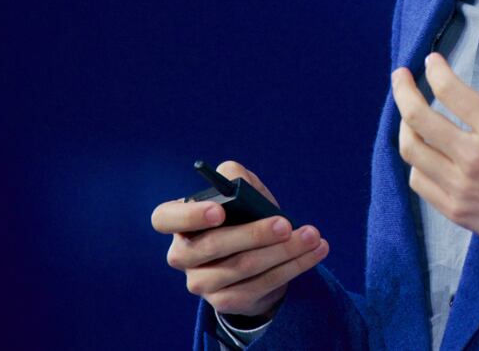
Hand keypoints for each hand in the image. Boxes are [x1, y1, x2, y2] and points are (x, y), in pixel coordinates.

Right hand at [151, 160, 328, 317]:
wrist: (259, 260)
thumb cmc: (245, 218)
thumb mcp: (243, 195)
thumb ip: (237, 180)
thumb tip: (233, 176)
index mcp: (179, 223)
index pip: (164, 218)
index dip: (189, 215)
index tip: (219, 211)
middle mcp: (183, 255)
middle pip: (211, 247)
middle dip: (253, 234)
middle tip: (285, 224)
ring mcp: (201, 283)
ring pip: (241, 267)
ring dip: (282, 251)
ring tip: (311, 235)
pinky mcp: (225, 302)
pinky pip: (260, 285)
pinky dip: (292, 267)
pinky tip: (314, 252)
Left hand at [391, 43, 478, 260]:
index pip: (449, 91)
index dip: (435, 70)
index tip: (432, 61)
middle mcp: (473, 157)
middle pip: (417, 117)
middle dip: (403, 90)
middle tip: (401, 77)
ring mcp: (461, 187)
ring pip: (411, 151)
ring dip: (405, 126)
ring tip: (409, 114)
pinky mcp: (457, 211)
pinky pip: (419, 182)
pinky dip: (415, 162)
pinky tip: (424, 152)